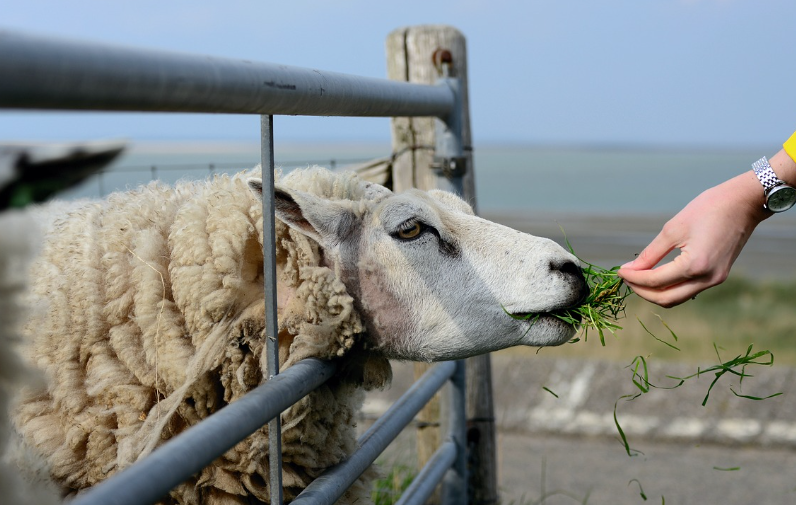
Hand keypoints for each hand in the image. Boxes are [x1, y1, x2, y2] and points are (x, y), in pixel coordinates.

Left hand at [618, 171, 767, 306]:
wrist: (743, 203)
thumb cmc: (708, 209)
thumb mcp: (672, 229)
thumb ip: (650, 254)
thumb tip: (630, 270)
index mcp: (695, 266)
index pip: (655, 281)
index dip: (633, 278)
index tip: (619, 271)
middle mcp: (707, 279)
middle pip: (666, 299)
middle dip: (641, 291)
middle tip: (627, 278)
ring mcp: (715, 280)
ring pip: (677, 298)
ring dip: (655, 292)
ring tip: (638, 278)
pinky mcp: (718, 276)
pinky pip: (688, 290)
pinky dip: (670, 287)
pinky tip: (657, 276)